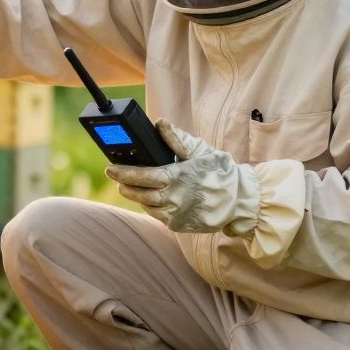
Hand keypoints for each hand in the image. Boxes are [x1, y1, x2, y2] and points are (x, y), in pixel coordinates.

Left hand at [105, 119, 259, 235]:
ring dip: (138, 196)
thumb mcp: (200, 150)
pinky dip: (152, 206)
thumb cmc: (218, 171)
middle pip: (138, 193)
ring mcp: (175, 214)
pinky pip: (158, 215)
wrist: (238, 201)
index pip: (142, 176)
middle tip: (118, 178)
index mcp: (177, 177)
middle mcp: (173, 198)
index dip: (123, 173)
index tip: (110, 168)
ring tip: (135, 187)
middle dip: (125, 185)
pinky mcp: (177, 225)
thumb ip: (177, 138)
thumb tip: (160, 123)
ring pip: (146, 205)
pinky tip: (154, 198)